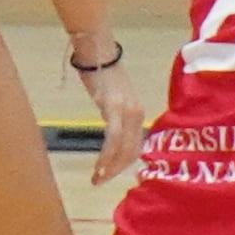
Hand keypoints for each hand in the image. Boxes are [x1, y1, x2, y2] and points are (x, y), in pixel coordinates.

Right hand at [72, 48, 148, 186]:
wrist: (98, 53)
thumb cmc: (102, 74)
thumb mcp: (114, 100)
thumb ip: (116, 118)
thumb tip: (112, 137)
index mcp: (137, 113)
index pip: (135, 147)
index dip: (123, 165)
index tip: (110, 176)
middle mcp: (137, 114)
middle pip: (131, 152)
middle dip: (116, 171)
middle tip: (100, 182)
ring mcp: (126, 112)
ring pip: (122, 149)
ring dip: (110, 168)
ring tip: (97, 178)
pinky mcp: (114, 108)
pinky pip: (112, 139)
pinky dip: (106, 156)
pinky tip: (98, 166)